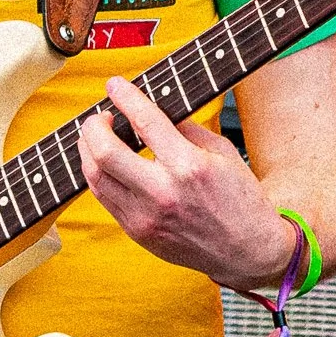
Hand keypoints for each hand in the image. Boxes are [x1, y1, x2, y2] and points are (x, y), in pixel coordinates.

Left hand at [79, 77, 296, 290]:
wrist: (247, 251)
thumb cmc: (240, 200)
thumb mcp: (223, 153)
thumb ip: (186, 129)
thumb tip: (154, 110)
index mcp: (190, 166)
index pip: (145, 122)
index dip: (125, 97)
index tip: (115, 85)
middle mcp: (163, 192)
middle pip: (104, 152)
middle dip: (93, 126)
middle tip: (101, 116)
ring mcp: (147, 216)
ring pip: (96, 176)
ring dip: (88, 150)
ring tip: (97, 138)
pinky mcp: (138, 232)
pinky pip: (104, 198)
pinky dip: (99, 174)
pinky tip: (106, 164)